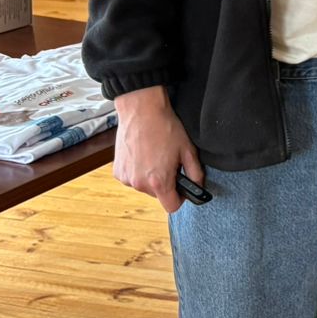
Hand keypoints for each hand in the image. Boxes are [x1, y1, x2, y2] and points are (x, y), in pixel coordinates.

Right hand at [113, 85, 201, 214]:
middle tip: (169, 162)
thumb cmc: (165, 128)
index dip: (180, 198)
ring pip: (144, 186)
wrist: (141, 110)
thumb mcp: (188, 150)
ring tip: (155, 155)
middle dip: (165, 183)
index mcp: (158, 182)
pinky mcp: (117, 172)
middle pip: (158, 195)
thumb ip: (195, 173)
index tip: (182, 186)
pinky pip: (132, 178)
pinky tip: (143, 154)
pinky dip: (138, 171)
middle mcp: (139, 184)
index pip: (172, 206)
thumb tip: (198, 186)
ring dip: (150, 176)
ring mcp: (126, 178)